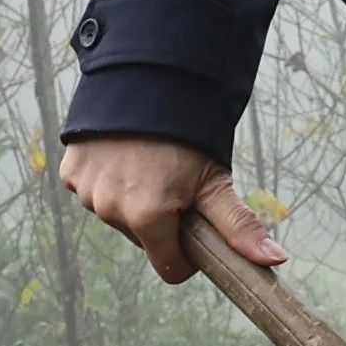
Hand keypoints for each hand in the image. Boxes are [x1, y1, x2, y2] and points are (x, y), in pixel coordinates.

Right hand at [58, 135, 277, 286]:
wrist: (148, 79)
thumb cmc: (187, 133)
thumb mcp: (215, 181)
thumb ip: (239, 225)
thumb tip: (274, 260)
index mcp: (146, 217)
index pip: (169, 266)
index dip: (186, 253)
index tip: (193, 226)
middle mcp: (110, 209)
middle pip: (144, 238)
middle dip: (159, 220)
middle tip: (172, 182)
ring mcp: (86, 191)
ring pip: (116, 215)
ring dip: (131, 199)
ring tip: (147, 163)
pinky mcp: (70, 172)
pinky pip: (92, 190)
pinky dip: (106, 179)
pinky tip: (122, 155)